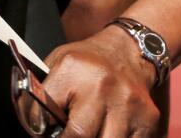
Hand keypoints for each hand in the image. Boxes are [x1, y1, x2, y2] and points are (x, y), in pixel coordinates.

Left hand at [41, 26, 160, 136]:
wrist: (129, 51)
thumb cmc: (88, 60)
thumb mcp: (57, 63)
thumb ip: (43, 91)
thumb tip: (33, 124)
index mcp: (72, 69)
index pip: (45, 111)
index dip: (40, 128)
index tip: (43, 132)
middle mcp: (101, 86)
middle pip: (79, 135)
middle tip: (65, 134)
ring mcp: (127, 104)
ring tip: (88, 131)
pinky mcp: (147, 118)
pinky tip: (106, 131)